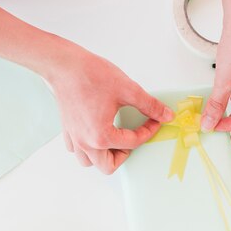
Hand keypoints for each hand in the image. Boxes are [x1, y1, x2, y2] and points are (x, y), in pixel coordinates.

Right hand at [45, 43, 173, 173]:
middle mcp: (85, 142)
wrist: (65, 65)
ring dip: (104, 155)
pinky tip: (98, 132)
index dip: (149, 131)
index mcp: (101, 136)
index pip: (133, 143)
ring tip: (116, 138)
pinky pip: (77, 150)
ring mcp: (74, 137)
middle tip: (133, 136)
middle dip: (125, 153)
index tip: (154, 121)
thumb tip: (165, 115)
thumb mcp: (128, 90)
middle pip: (109, 165)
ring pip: (90, 162)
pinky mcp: (68, 130)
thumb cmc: (90, 75)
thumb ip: (150, 106)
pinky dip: (89, 147)